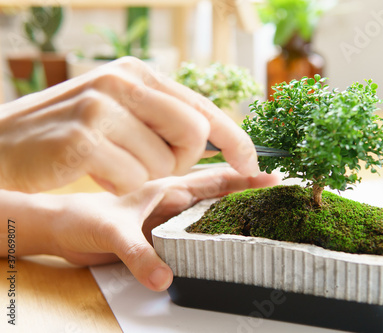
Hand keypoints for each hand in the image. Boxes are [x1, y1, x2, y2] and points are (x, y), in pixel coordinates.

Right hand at [0, 57, 258, 193]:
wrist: (1, 146)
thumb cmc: (68, 134)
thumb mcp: (118, 112)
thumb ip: (161, 118)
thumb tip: (213, 139)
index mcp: (137, 73)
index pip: (203, 107)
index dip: (235, 139)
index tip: (253, 165)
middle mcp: (123, 81)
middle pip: (194, 134)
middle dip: (181, 162)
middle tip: (147, 164)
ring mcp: (102, 106)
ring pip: (163, 164)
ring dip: (143, 178)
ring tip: (109, 165)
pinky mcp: (84, 138)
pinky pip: (132, 181)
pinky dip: (119, 188)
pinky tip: (93, 173)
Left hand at [48, 168, 279, 290]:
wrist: (64, 229)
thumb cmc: (84, 218)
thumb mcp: (113, 234)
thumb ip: (139, 254)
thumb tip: (165, 279)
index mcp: (169, 188)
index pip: (214, 179)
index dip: (245, 178)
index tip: (274, 179)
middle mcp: (175, 201)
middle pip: (220, 195)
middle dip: (250, 194)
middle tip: (279, 201)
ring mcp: (170, 218)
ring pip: (211, 213)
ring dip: (235, 214)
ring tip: (263, 222)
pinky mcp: (164, 235)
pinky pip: (196, 234)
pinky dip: (213, 237)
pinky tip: (225, 246)